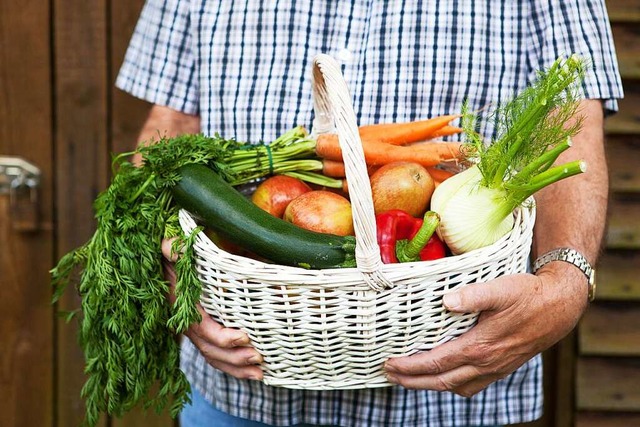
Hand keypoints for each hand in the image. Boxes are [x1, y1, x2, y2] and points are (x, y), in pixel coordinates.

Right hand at [161, 238, 262, 379]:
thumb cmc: (167, 255)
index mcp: (181, 306)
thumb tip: (178, 248)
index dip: (223, 337)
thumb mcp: (167, 247)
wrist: (156, 263)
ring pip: (212, 356)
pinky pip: (213, 353)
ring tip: (260, 374)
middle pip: (211, 349)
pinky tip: (249, 371)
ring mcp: (192, 330)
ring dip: (235, 367)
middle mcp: (185, 323)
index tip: (244, 337)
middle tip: (259, 359)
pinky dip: (230, 365)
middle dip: (235, 358)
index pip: (202, 329)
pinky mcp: (199, 331)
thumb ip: (173, 248)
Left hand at [384, 264, 587, 396]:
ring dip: (429, 385)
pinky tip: (443, 376)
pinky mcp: (501, 367)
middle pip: (440, 381)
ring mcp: (494, 369)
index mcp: (480, 347)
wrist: (560, 306)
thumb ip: (472, 295)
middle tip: (388, 374)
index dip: (410, 365)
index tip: (389, 362)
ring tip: (409, 377)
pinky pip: (471, 386)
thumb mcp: (500, 289)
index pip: (436, 362)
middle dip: (411, 380)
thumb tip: (445, 301)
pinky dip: (451, 384)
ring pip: (455, 386)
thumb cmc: (528, 295)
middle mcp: (486, 364)